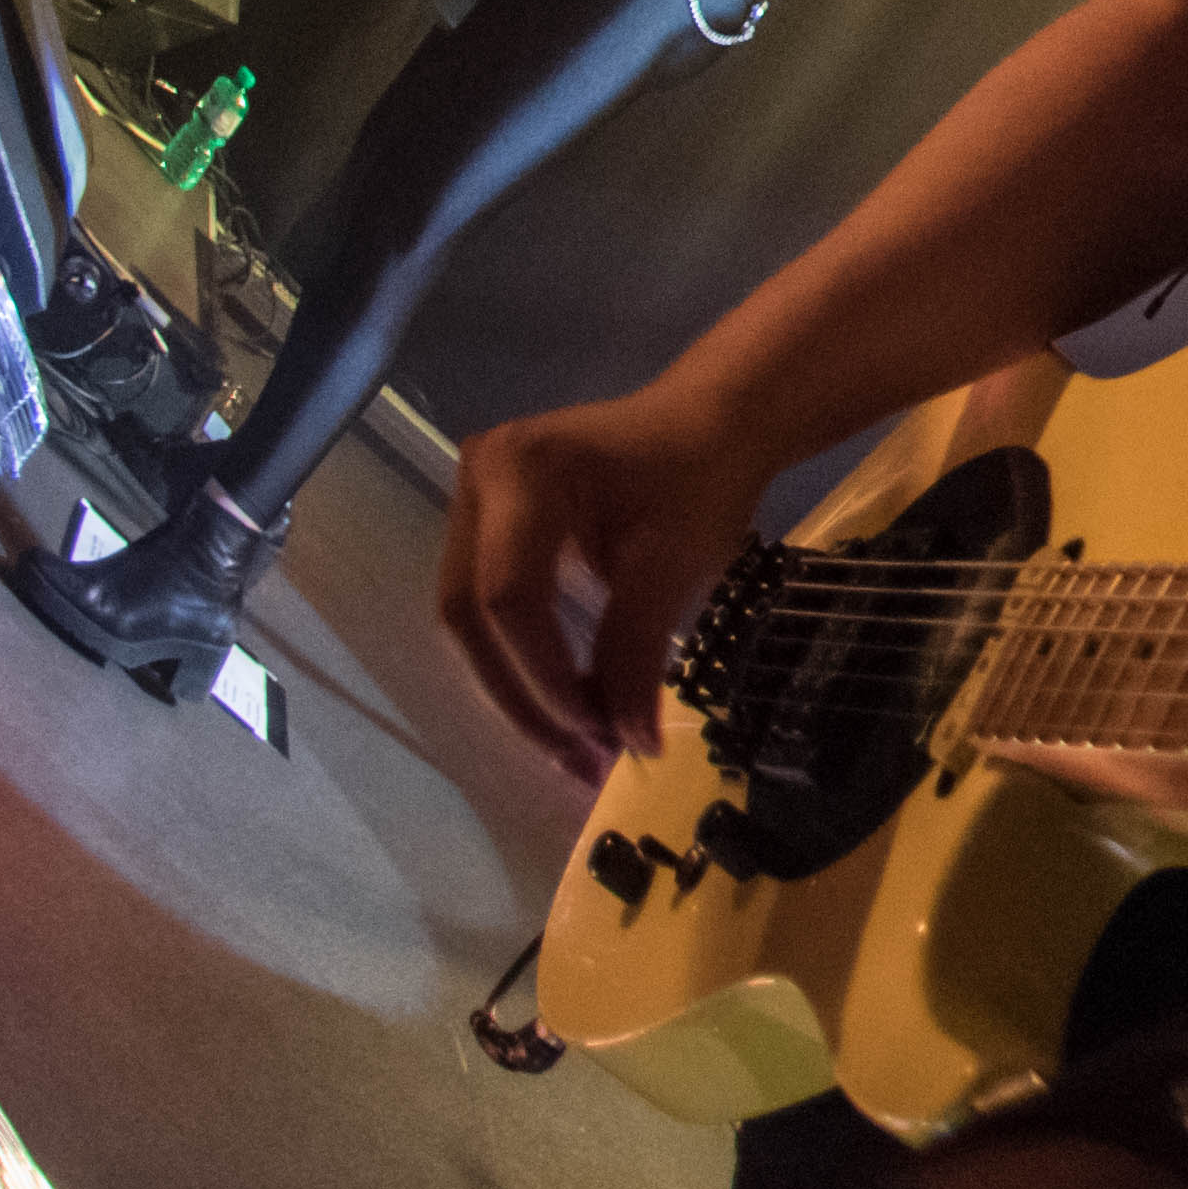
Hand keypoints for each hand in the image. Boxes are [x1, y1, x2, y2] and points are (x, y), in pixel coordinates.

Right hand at [436, 382, 784, 787]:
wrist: (715, 425)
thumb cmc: (703, 479)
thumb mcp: (676, 564)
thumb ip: (637, 652)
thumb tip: (627, 746)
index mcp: (521, 471)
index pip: (509, 595)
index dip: (544, 673)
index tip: (598, 732)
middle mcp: (476, 478)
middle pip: (472, 614)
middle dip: (524, 698)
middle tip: (580, 763)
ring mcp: (471, 501)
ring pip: (471, 621)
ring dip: (520, 692)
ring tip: (577, 753)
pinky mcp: (484, 527)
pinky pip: (488, 608)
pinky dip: (524, 663)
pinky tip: (567, 713)